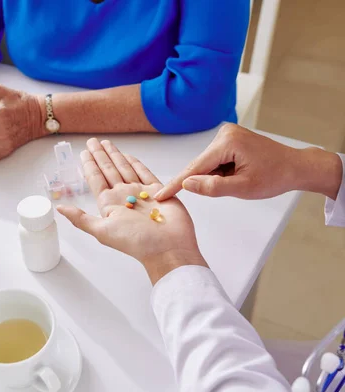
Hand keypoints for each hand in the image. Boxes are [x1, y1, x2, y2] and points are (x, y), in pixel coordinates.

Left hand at [57, 139, 206, 284]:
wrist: (168, 248)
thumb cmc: (136, 242)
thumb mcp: (102, 230)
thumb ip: (80, 218)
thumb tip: (58, 209)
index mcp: (109, 204)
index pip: (96, 179)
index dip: (89, 165)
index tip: (83, 152)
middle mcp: (123, 196)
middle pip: (108, 170)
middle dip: (100, 155)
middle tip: (92, 141)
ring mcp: (141, 193)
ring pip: (124, 168)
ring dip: (115, 155)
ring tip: (106, 143)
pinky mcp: (159, 191)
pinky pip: (145, 173)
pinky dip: (136, 163)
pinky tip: (128, 155)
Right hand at [154, 123, 342, 200]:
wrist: (295, 166)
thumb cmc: (275, 176)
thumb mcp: (243, 188)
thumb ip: (213, 187)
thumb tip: (187, 184)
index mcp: (227, 142)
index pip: (195, 167)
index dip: (176, 184)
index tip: (160, 194)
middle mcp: (224, 133)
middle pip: (201, 165)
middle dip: (206, 180)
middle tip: (232, 186)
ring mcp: (226, 134)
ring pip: (207, 164)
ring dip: (215, 176)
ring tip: (240, 179)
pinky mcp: (229, 138)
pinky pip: (215, 160)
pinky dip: (220, 171)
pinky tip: (237, 174)